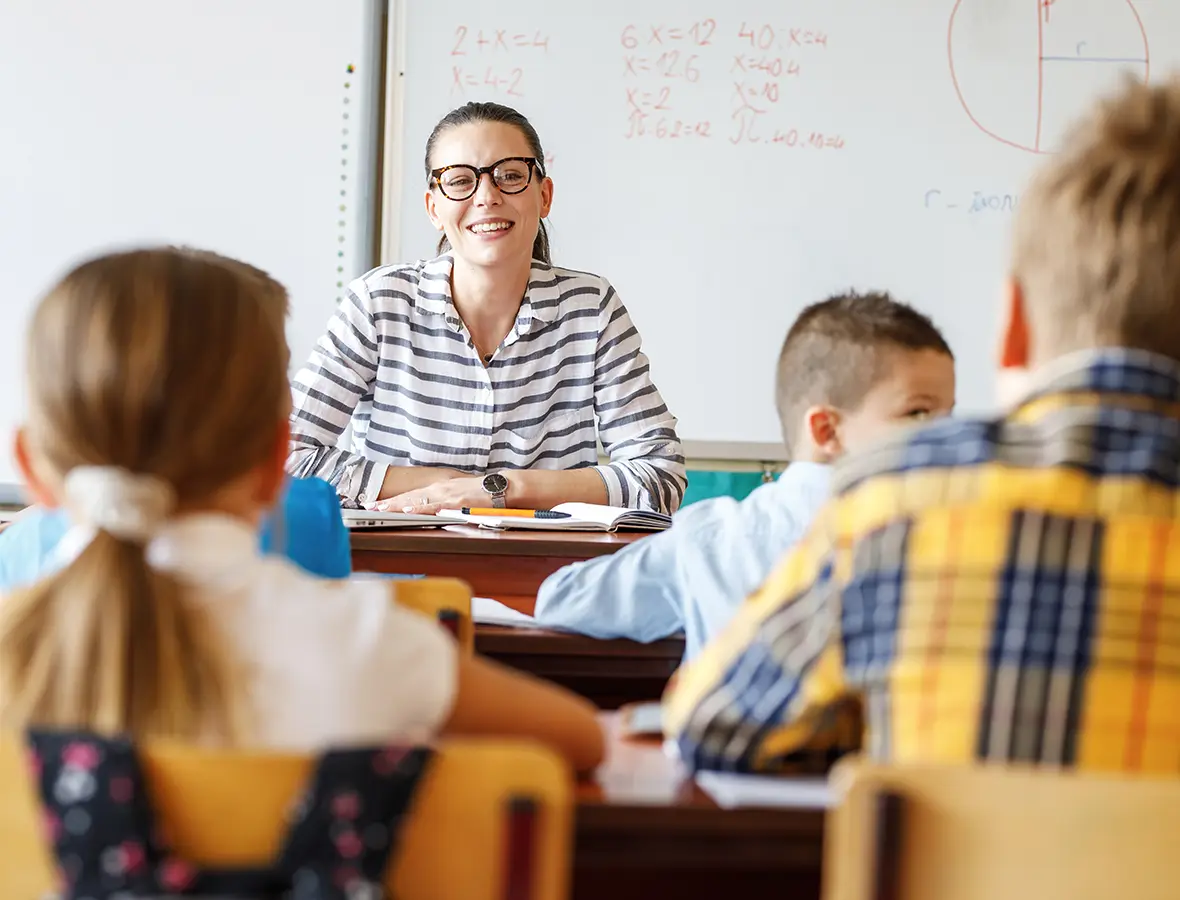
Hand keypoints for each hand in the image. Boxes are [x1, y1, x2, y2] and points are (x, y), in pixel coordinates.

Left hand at [375, 476, 489, 514]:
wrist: (501, 486)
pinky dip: (418, 508)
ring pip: (416, 500)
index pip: (411, 495)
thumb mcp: (459, 495)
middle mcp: (439, 488)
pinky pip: (433, 506)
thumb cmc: (483, 493)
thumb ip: (444, 502)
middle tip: (368, 506)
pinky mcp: (455, 502)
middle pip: (408, 496)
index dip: (392, 500)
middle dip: (387, 502)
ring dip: (396, 505)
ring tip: (379, 508)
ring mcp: (446, 494)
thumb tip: (431, 511)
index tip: (376, 503)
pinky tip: (406, 510)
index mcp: (439, 488)